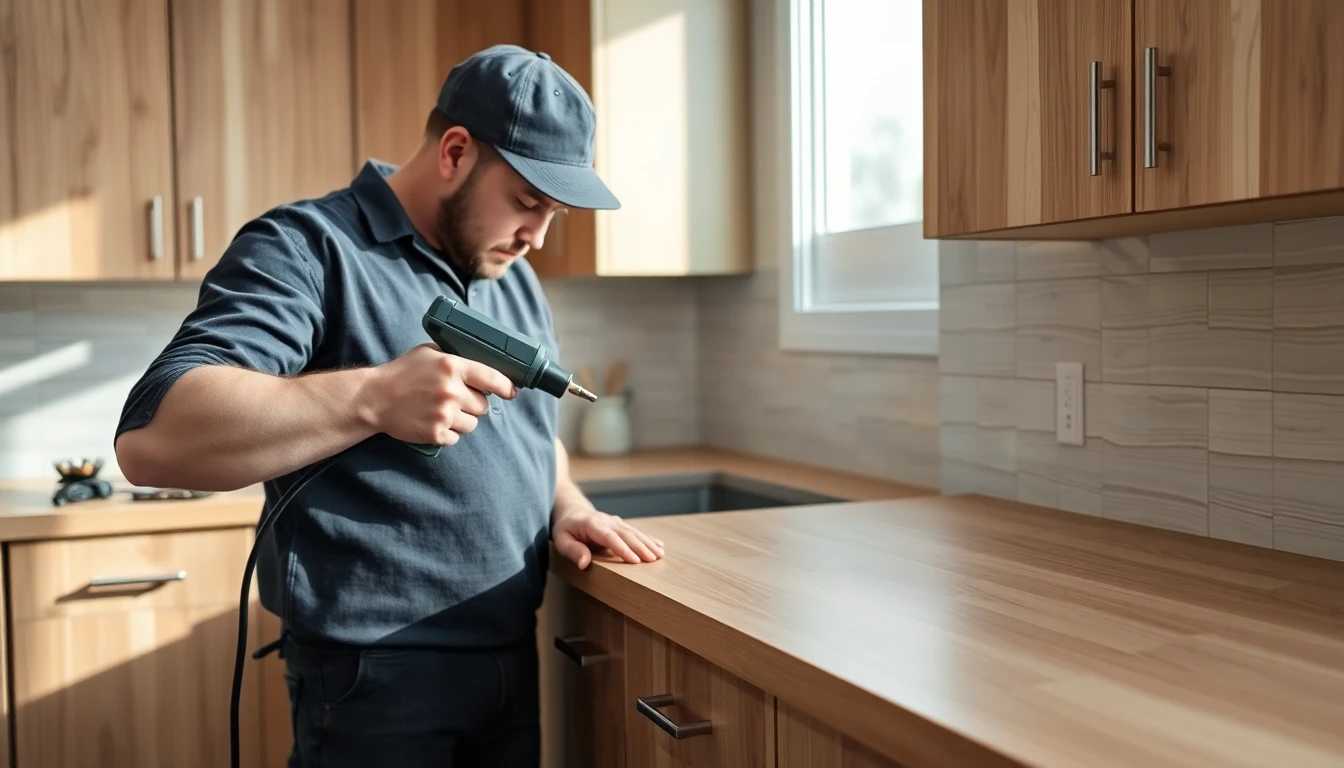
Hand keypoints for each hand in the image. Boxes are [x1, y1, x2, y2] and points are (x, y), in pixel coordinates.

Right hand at [361, 343, 516, 445]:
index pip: (492, 377)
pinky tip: (433, 422)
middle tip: (457, 399)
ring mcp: (444, 414)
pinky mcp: (436, 433)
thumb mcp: (428, 353)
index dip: (506, 386)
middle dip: (474, 403)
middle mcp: (451, 390)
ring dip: (462, 419)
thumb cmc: (402, 373)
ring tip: (442, 411)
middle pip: (483, 405)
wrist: (374, 398)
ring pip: (472, 424)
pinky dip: (448, 433)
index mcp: (452, 367)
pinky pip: (456, 438)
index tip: (512, 392)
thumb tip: (481, 361)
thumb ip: (454, 356)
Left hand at [553, 506, 664, 569]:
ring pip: (634, 532)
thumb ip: (572, 550)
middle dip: (640, 547)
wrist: (572, 511)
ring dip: (648, 543)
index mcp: (592, 524)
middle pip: (626, 534)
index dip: (622, 548)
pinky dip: (648, 538)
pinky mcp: (620, 525)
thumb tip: (584, 563)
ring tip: (660, 554)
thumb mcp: (561, 539)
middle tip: (653, 559)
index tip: (634, 560)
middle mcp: (606, 521)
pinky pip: (635, 531)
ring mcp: (615, 522)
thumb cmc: (565, 528)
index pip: (609, 537)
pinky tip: (659, 545)